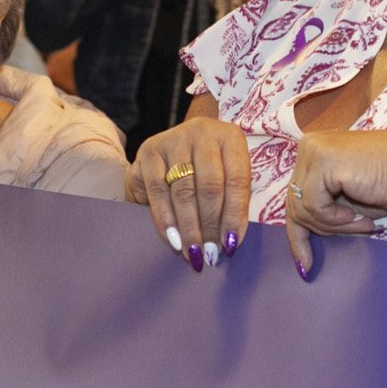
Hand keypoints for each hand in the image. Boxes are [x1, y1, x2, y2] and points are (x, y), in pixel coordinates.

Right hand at [128, 116, 252, 271]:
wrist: (177, 145)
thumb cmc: (211, 167)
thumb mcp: (228, 175)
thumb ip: (233, 201)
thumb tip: (229, 243)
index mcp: (231, 138)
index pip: (237, 181)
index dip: (235, 215)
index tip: (231, 245)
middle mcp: (203, 132)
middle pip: (209, 187)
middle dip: (210, 226)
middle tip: (210, 254)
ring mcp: (174, 139)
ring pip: (183, 192)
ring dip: (189, 228)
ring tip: (193, 253)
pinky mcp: (149, 151)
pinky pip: (158, 192)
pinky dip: (166, 220)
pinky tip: (173, 240)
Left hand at [281, 129, 386, 275]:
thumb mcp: (348, 202)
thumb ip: (324, 209)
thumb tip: (300, 239)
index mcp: (315, 151)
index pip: (294, 195)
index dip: (298, 233)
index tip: (305, 264)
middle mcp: (309, 145)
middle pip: (294, 204)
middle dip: (322, 229)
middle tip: (356, 231)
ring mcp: (313, 151)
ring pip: (303, 208)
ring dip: (334, 226)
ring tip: (362, 223)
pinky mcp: (322, 161)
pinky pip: (313, 206)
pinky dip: (334, 219)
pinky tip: (356, 214)